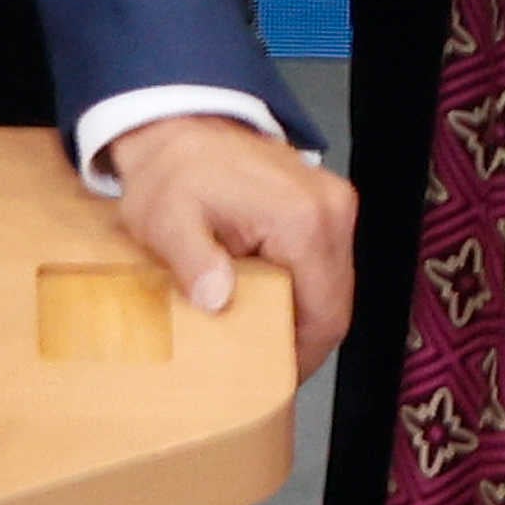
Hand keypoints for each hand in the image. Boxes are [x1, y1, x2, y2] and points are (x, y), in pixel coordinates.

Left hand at [108, 116, 356, 385]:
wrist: (181, 124)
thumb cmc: (173, 172)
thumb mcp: (168, 219)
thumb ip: (193, 259)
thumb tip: (218, 299)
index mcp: (303, 219)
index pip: (326, 313)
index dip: (302, 356)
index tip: (271, 381)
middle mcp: (333, 209)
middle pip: (337, 304)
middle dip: (303, 340)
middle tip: (261, 367)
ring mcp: (335, 203)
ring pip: (335, 286)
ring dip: (304, 315)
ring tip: (261, 338)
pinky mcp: (326, 202)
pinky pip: (327, 263)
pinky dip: (304, 290)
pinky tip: (270, 303)